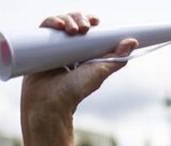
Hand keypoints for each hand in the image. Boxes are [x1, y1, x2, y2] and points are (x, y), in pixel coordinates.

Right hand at [21, 12, 137, 119]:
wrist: (48, 102)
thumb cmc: (74, 91)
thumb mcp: (98, 73)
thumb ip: (115, 59)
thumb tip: (132, 42)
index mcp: (84, 54)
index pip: (87, 30)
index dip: (90, 21)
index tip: (95, 21)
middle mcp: (69, 49)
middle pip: (73, 23)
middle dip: (79, 19)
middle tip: (84, 28)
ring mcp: (53, 48)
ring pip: (60, 23)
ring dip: (67, 19)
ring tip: (72, 30)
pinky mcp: (38, 48)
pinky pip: (44, 29)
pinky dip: (51, 22)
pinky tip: (58, 26)